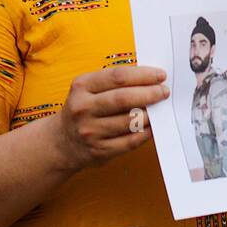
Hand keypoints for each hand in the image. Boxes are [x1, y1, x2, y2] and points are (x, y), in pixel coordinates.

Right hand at [51, 65, 167, 170]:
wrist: (62, 142)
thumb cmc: (85, 108)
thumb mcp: (89, 88)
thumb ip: (116, 81)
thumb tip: (152, 79)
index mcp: (82, 86)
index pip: (118, 76)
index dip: (143, 75)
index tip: (161, 75)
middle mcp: (83, 108)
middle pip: (124, 98)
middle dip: (150, 94)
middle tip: (164, 92)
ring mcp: (90, 132)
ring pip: (129, 121)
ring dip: (150, 114)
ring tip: (160, 108)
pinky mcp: (99, 151)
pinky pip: (130, 141)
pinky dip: (146, 133)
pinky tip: (153, 126)